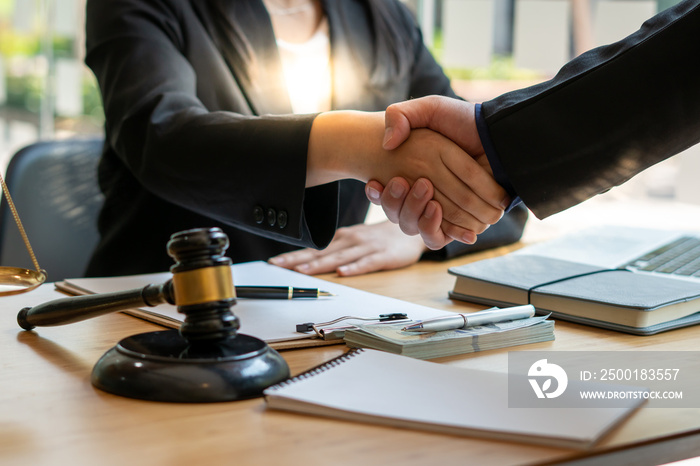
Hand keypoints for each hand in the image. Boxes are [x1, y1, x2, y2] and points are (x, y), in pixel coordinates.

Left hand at [268, 221, 426, 275]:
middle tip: (278, 266)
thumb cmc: (380, 236)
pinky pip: (367, 262)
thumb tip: (312, 259)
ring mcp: (366, 247)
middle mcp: (350, 240)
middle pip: (320, 252)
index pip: (313, 248)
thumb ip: (337, 247)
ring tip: (303, 272)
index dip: (293, 255)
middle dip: (298, 260)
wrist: (412, 223)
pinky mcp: (383, 255)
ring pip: (339, 257)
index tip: (274, 262)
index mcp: (342, 238)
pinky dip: (354, 268)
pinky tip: (342, 273)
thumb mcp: (356, 238)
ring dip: (320, 264)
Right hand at [307, 111, 505, 242]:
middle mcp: (427, 196)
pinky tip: (435, 208)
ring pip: (416, 227)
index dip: (379, 195)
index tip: (374, 183)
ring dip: (413, 212)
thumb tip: (387, 144)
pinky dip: (435, 226)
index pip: (389, 196)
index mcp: (415, 175)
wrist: (499, 133)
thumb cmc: (464, 120)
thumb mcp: (430, 109)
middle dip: (395, 203)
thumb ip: (401, 116)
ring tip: (421, 189)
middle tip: (399, 182)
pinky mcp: (462, 221)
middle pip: (400, 215)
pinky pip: (440, 235)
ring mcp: (444, 210)